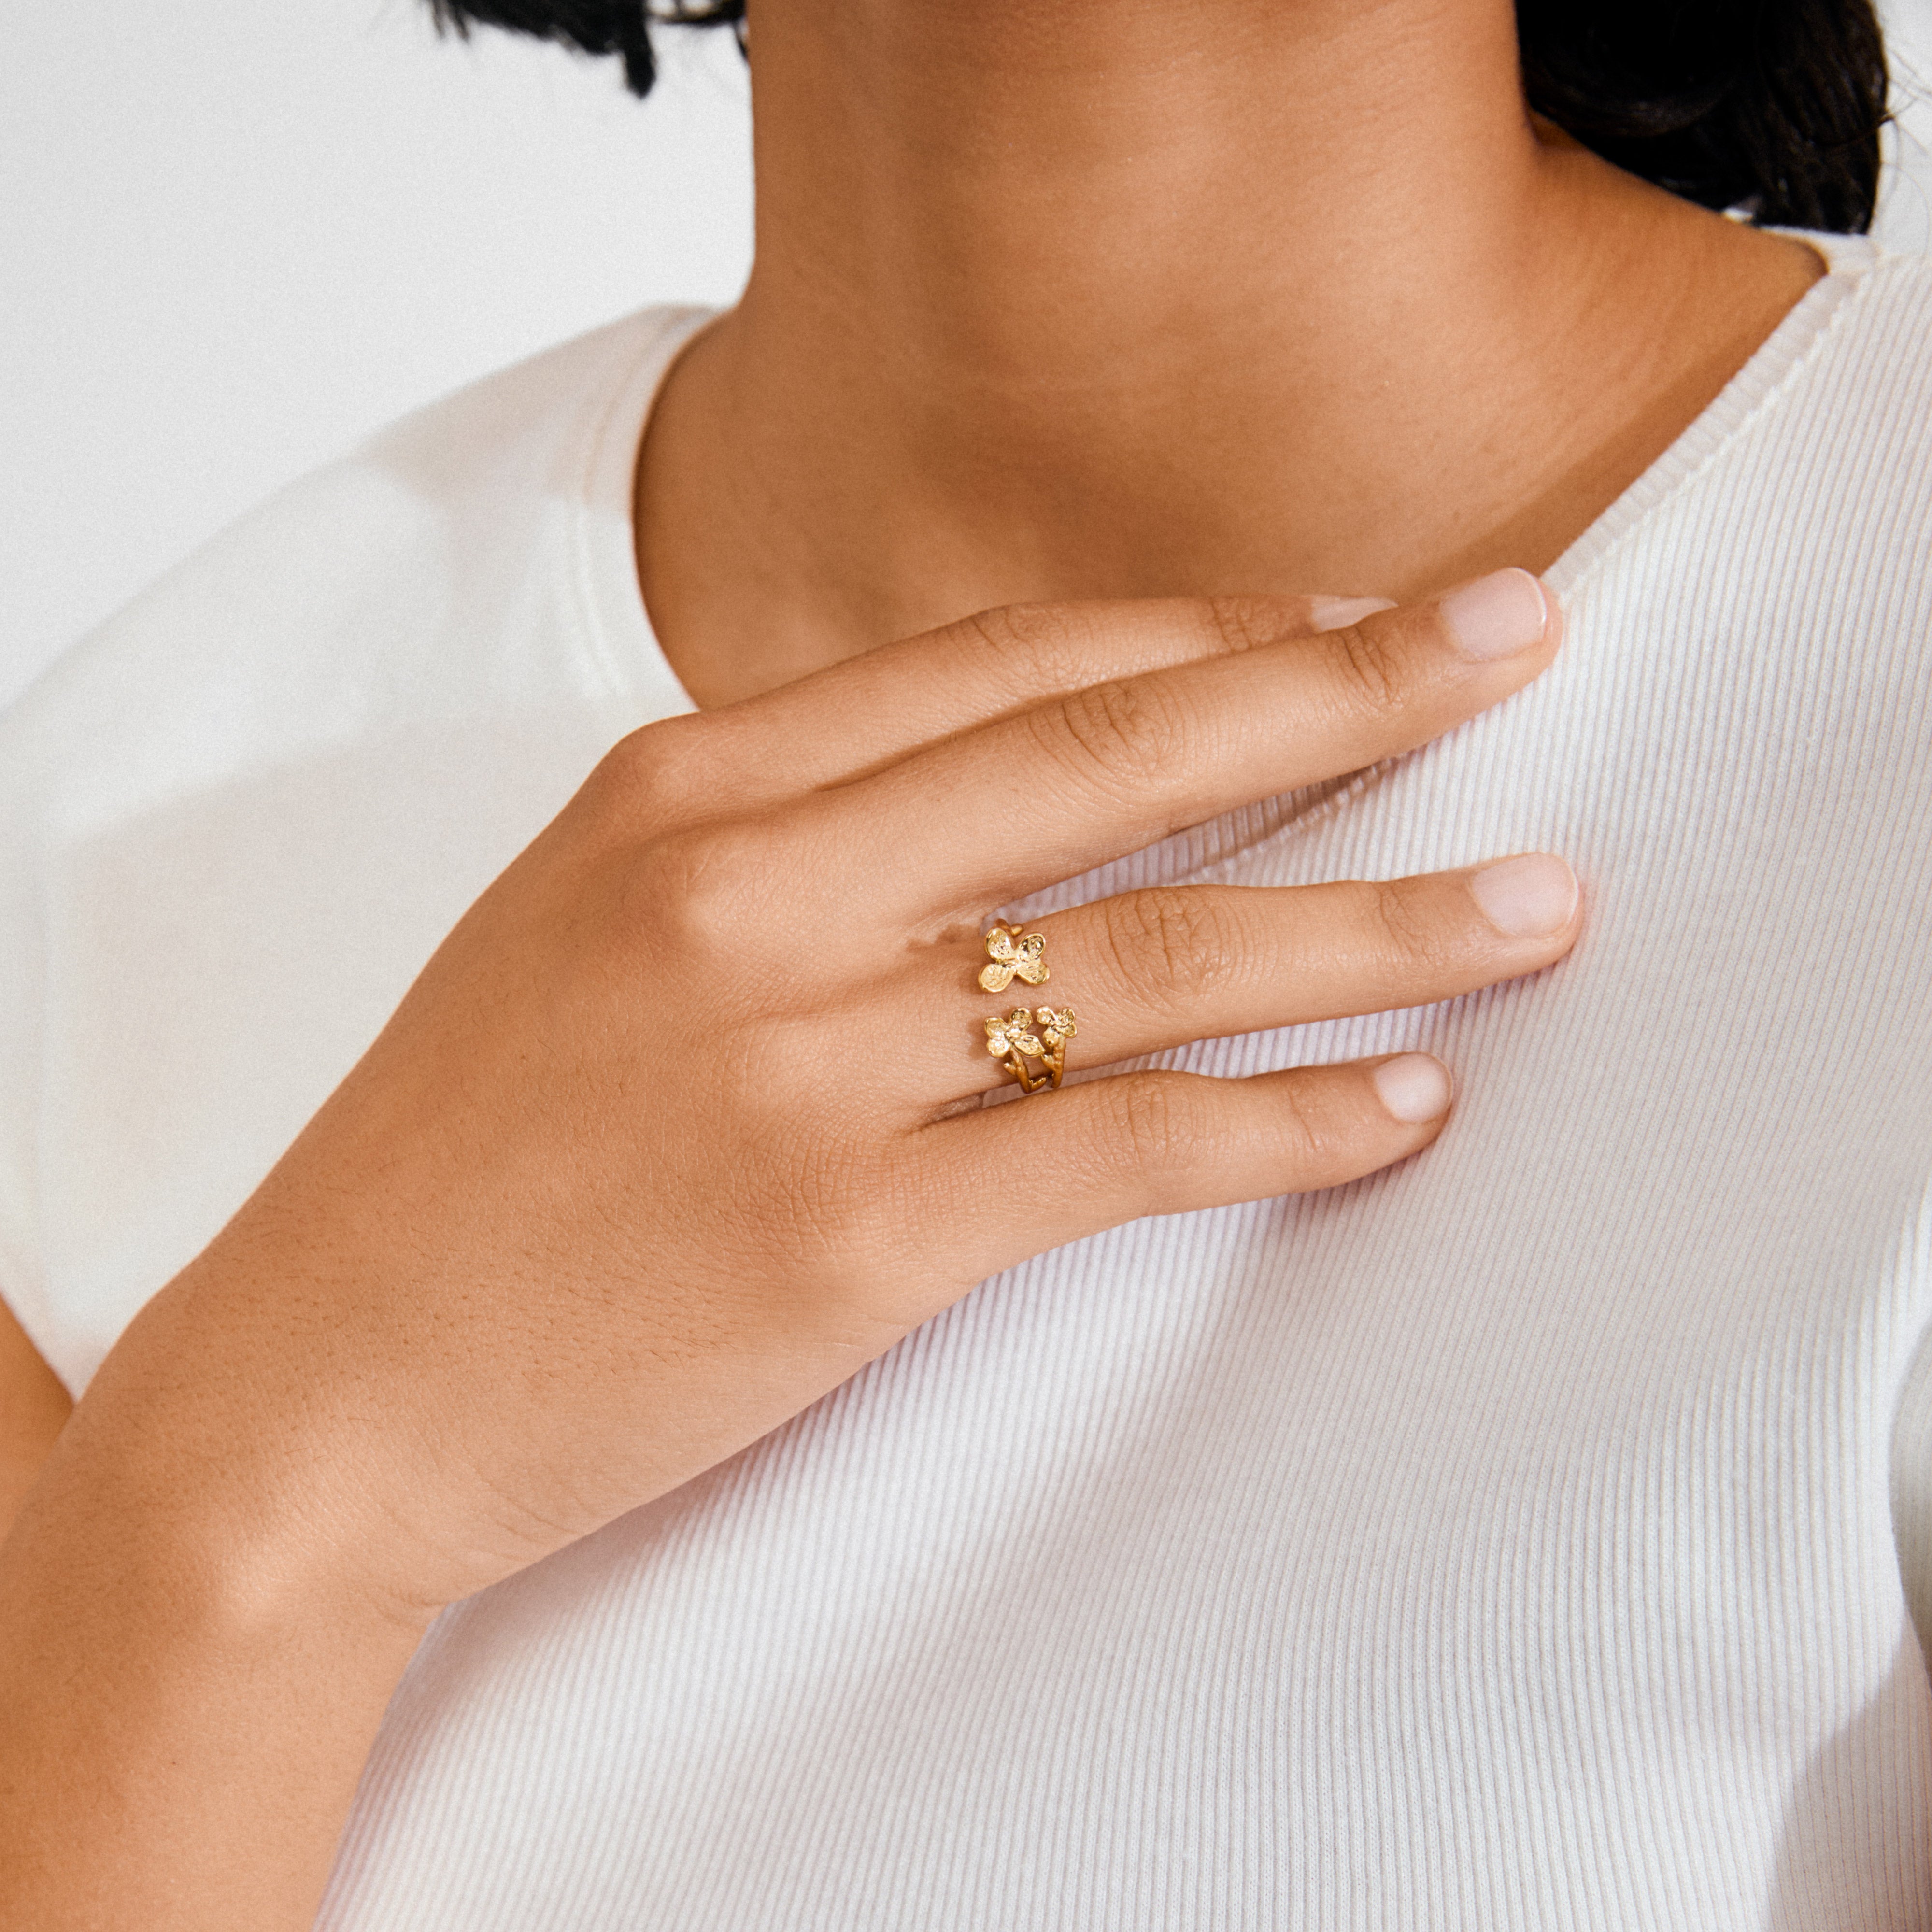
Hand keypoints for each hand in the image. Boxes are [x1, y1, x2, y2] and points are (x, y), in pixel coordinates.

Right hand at [67, 569, 1575, 1620]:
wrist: (320, 1379)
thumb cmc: (463, 1155)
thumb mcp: (596, 923)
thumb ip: (787, 841)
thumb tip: (998, 803)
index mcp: (685, 792)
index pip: (1000, 664)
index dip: (1201, 634)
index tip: (1343, 625)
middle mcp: (752, 891)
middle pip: (1112, 751)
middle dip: (1343, 690)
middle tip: (1512, 640)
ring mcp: (802, 1061)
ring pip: (1157, 952)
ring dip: (1376, 922)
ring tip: (1536, 903)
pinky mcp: (847, 1238)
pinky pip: (1125, 1147)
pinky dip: (1285, 1120)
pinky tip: (1403, 1103)